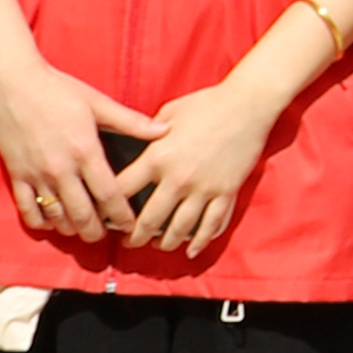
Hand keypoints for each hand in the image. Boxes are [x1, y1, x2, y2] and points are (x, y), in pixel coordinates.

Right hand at [0, 53, 149, 241]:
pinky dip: (41, 221)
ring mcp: (36, 175)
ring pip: (56, 217)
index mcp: (85, 150)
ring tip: (82, 229)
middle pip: (82, 215)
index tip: (131, 225)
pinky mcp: (16, 175)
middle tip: (105, 235)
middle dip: (96, 232)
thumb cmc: (58, 90)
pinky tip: (52, 221)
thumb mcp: (98, 103)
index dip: (122, 216)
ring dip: (71, 228)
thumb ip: (131, 122)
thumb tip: (164, 130)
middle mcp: (61, 168)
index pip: (109, 195)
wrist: (12, 84)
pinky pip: (28, 210)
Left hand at [111, 75, 289, 256]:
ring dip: (165, 243)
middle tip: (129, 242)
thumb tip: (135, 143)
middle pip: (148, 220)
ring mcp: (204, 188)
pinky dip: (201, 241)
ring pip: (179, 229)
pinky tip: (192, 249)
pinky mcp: (226, 192)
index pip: (122, 191)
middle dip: (134, 237)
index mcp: (158, 157)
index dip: (108, 206)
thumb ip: (149, 133)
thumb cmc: (206, 103)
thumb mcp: (168, 113)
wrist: (248, 104)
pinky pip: (212, 224)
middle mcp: (178, 178)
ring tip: (158, 246)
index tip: (104, 214)